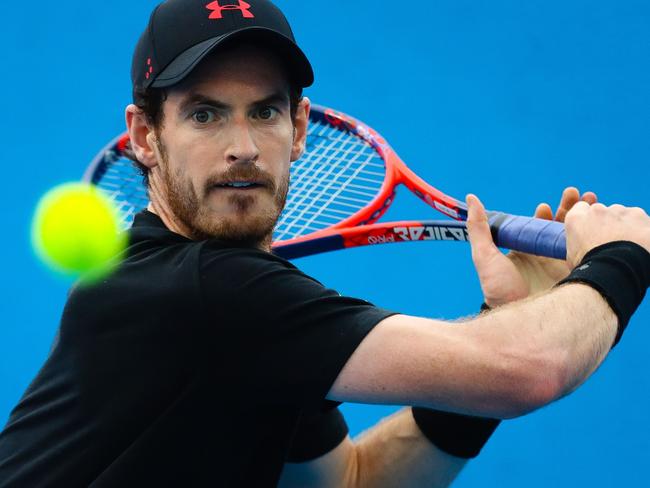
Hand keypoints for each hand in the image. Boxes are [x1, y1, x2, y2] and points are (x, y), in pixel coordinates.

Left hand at [466, 188, 596, 306]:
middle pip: (560, 226)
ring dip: (584, 216)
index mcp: (525, 249)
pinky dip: (594, 237)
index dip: (546, 213)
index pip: (538, 224)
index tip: (546, 206)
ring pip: (576, 235)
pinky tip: (598, 226)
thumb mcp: (484, 256)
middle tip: (575, 193)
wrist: (520, 321)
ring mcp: (562, 264)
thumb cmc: (499, 290)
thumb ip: (478, 228)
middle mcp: (544, 255)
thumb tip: (471, 199)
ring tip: (591, 199)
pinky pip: (588, 251)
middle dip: (569, 208)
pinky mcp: (576, 274)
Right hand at [565, 202, 649, 266]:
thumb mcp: (572, 257)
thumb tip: (583, 249)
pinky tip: (642, 249)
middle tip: (613, 245)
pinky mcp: (643, 218)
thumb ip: (578, 243)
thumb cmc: (589, 270)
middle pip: (606, 212)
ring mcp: (622, 212)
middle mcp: (598, 210)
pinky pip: (645, 224)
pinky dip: (645, 234)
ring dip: (628, 228)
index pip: (581, 208)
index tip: (592, 232)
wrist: (613, 273)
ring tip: (630, 249)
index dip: (588, 220)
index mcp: (577, 218)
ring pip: (627, 216)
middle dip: (610, 225)